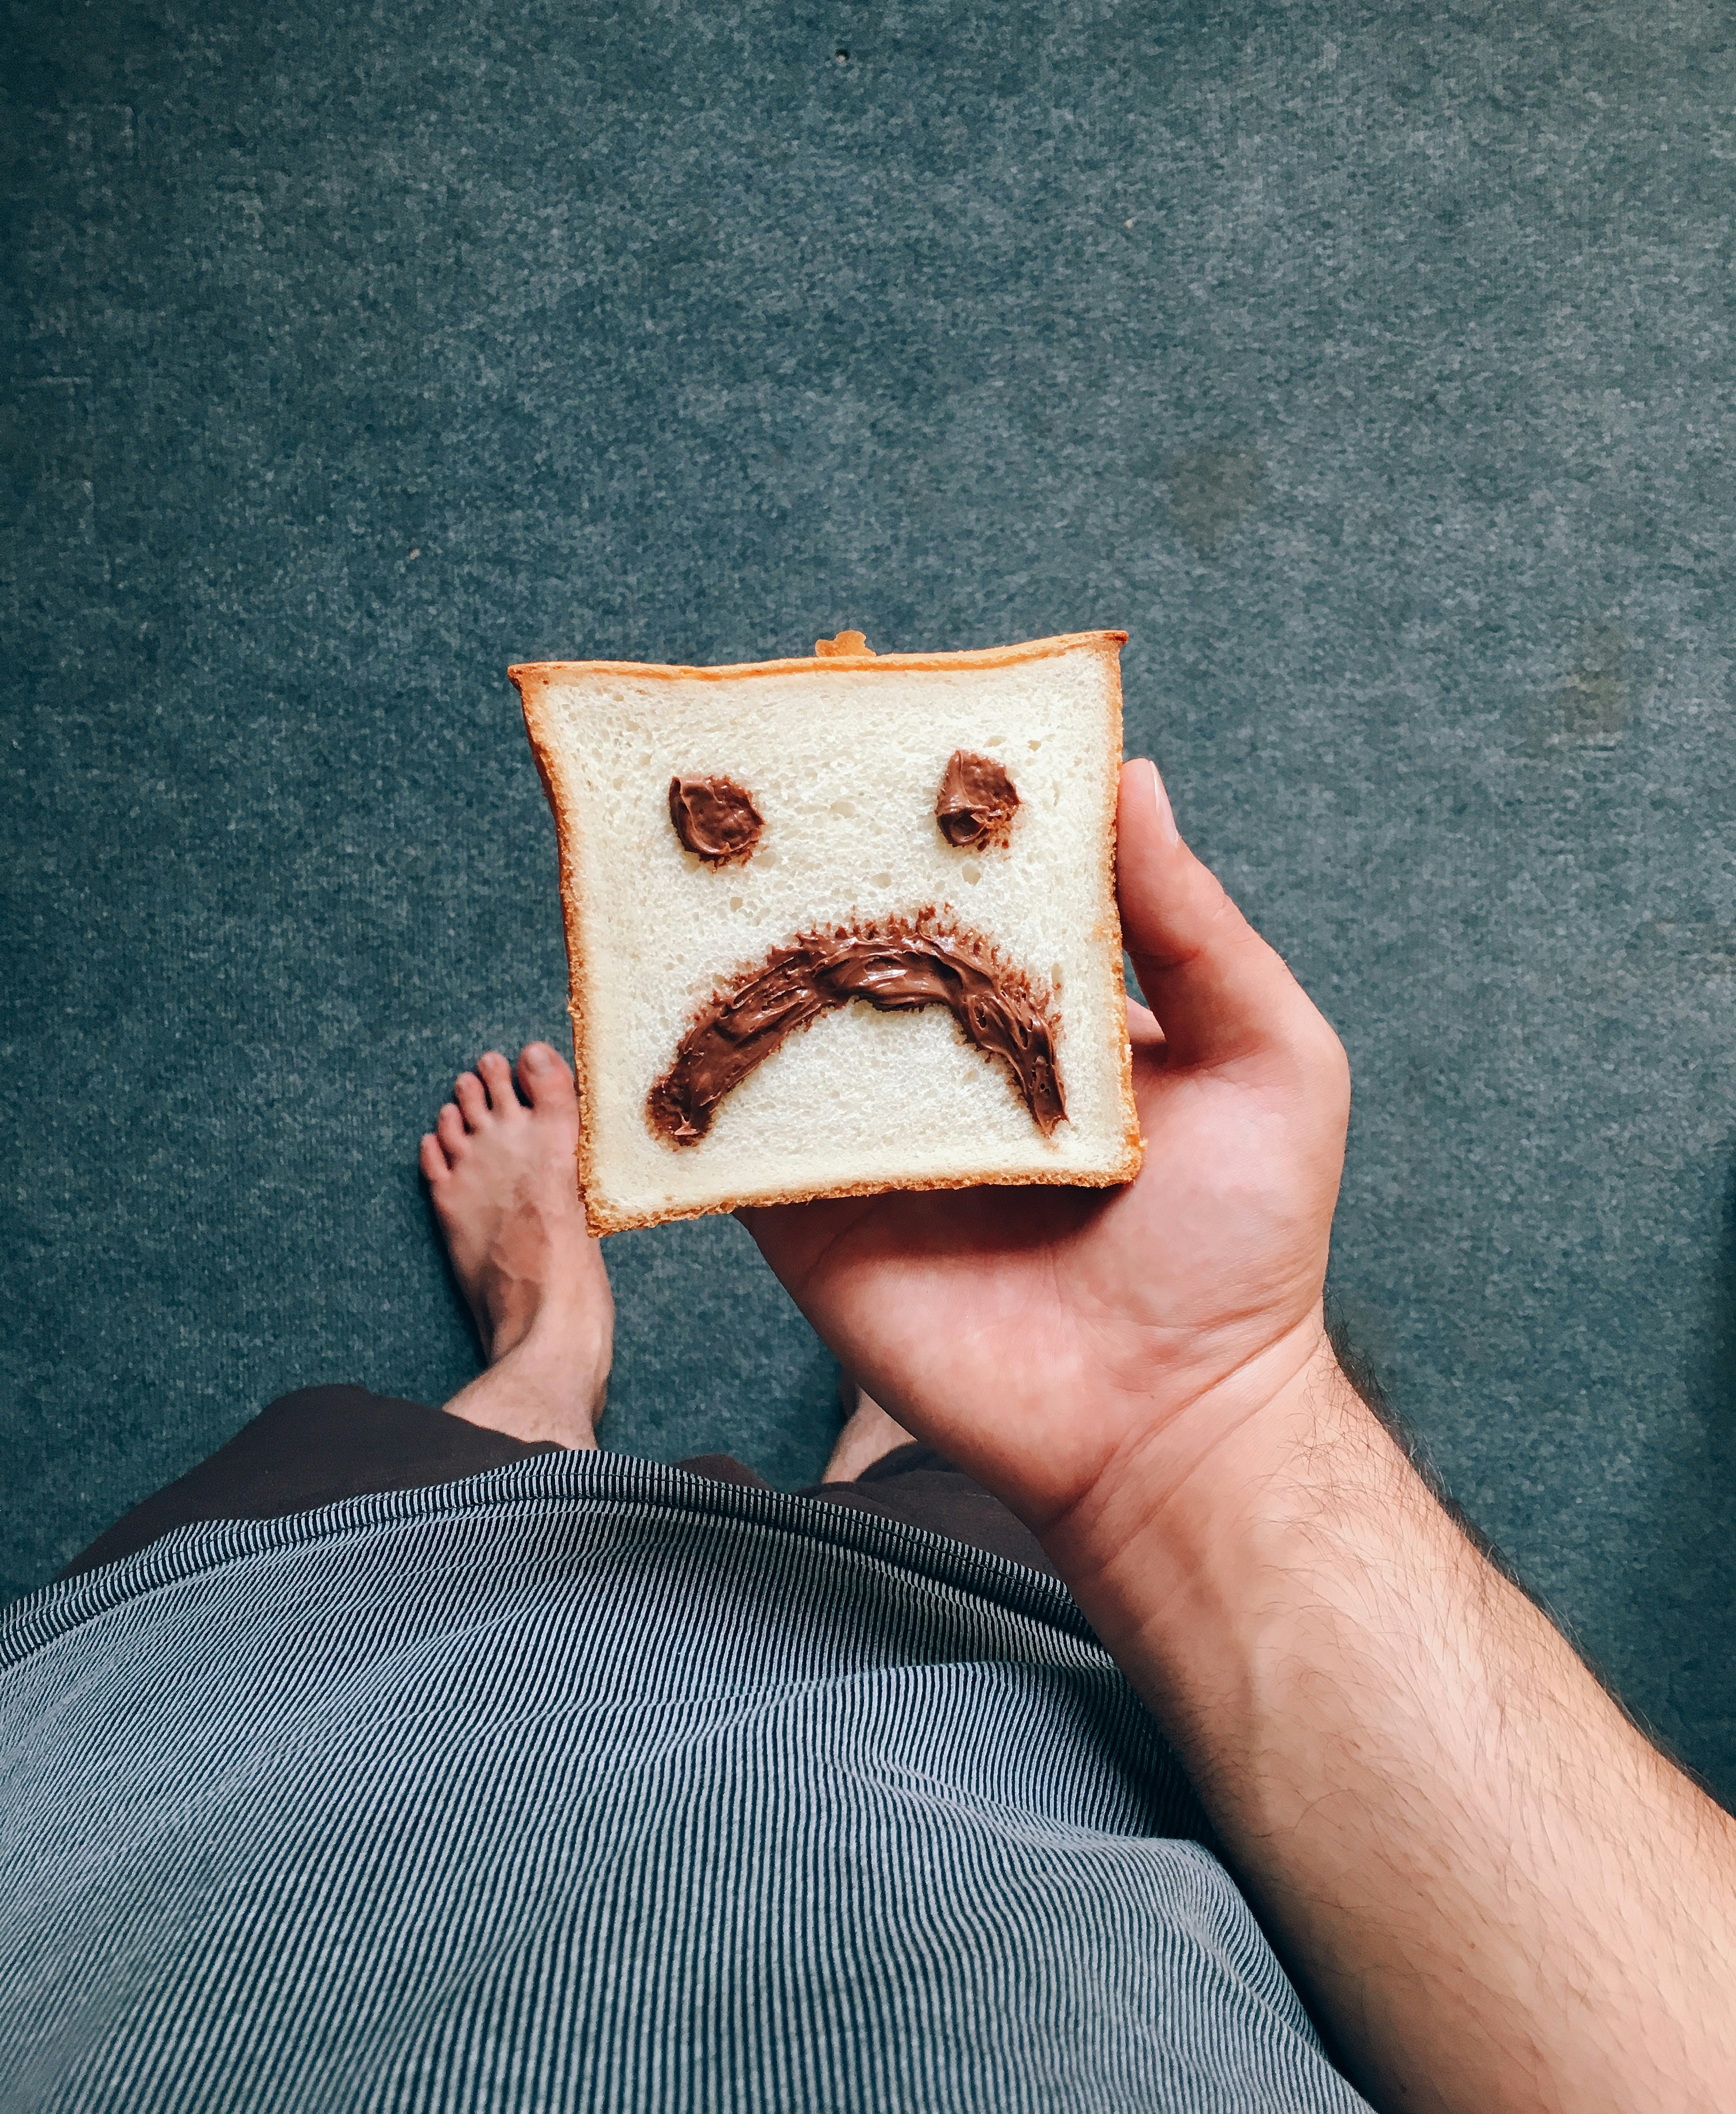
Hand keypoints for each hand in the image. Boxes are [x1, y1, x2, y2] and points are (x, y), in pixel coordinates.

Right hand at [740, 760, 1350, 1570]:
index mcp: (1038, 1011)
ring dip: (725, 954)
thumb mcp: (1265, 1052)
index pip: (969, 885)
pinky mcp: (810, 1224)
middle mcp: (944, 1063)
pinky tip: (640, 1011)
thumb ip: (1191, 924)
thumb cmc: (1243, 1239)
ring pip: (781, 1028)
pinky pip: (733, 1144)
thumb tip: (1132, 774)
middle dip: (801, 861)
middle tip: (732, 761)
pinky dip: (686, 1087)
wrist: (1175, 1423)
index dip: (923, 806)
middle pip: (856, 941)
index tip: (873, 711)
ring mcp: (870, 1140)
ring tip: (664, 859)